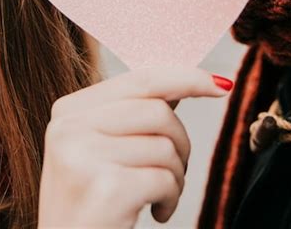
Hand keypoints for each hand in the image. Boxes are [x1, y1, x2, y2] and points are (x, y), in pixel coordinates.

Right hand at [38, 65, 231, 227]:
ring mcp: (83, 156)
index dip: (186, 78)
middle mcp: (69, 127)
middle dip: (181, 143)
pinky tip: (155, 211)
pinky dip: (171, 199)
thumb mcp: (101, 149)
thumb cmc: (93, 205)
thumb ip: (133, 114)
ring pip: (165, 146)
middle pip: (158, 111)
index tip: (220, 84)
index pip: (140, 79)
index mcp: (69, 110)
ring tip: (158, 197)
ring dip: (176, 177)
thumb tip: (181, 83)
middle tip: (175, 170)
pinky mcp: (105, 188)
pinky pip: (164, 178)